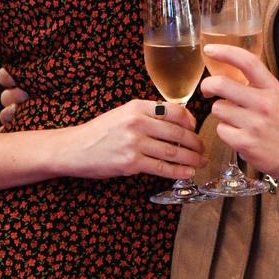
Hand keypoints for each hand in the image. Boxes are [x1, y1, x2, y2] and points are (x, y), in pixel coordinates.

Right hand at [0, 68, 205, 182]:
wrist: (74, 148)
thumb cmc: (101, 132)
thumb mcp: (123, 113)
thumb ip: (148, 114)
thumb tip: (178, 121)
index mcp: (136, 106)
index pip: (174, 110)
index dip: (190, 121)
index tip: (196, 128)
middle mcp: (137, 122)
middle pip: (178, 132)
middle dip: (195, 142)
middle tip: (204, 148)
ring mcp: (134, 143)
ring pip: (173, 151)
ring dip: (191, 158)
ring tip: (201, 161)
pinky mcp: (131, 163)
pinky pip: (162, 167)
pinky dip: (178, 170)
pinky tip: (188, 172)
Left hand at [201, 44, 278, 182]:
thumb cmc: (277, 121)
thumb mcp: (274, 96)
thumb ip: (254, 82)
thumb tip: (223, 67)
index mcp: (272, 88)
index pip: (248, 62)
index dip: (226, 52)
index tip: (209, 49)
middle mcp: (264, 104)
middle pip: (222, 85)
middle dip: (208, 85)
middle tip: (207, 89)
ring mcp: (255, 124)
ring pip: (218, 109)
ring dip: (221, 113)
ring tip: (236, 120)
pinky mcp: (245, 143)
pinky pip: (220, 129)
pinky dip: (225, 131)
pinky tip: (238, 134)